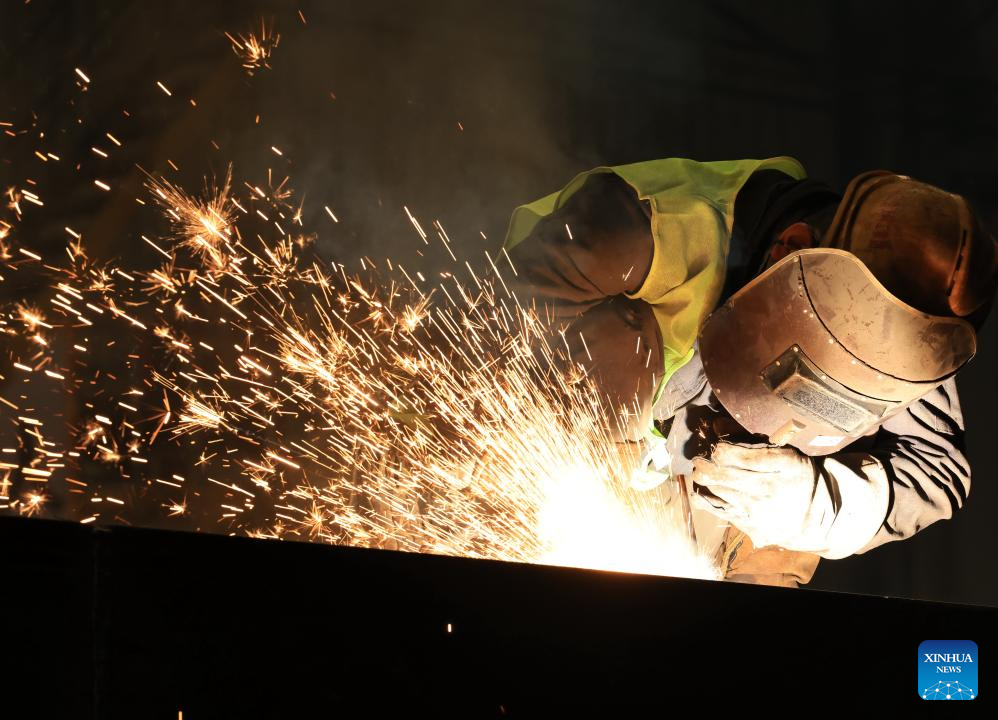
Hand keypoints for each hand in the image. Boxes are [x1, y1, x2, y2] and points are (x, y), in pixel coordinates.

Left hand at [690, 441, 821, 549]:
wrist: (815, 516)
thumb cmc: (796, 475)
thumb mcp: (786, 452)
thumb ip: (752, 438)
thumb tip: (717, 426)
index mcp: (783, 463)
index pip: (739, 455)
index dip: (720, 449)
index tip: (717, 447)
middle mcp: (770, 488)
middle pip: (721, 474)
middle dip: (703, 463)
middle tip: (699, 459)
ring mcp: (758, 510)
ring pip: (716, 491)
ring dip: (703, 479)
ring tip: (702, 472)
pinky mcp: (750, 526)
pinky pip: (717, 510)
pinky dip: (704, 498)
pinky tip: (703, 490)